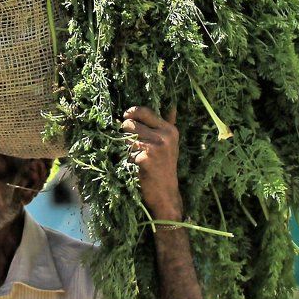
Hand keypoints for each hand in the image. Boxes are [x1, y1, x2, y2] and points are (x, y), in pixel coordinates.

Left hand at [121, 104, 182, 220]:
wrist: (165, 193)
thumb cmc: (164, 166)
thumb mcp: (170, 143)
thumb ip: (169, 123)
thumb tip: (173, 106)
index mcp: (169, 129)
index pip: (144, 111)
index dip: (131, 113)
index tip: (126, 117)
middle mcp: (164, 135)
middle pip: (130, 123)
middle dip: (124, 131)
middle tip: (130, 142)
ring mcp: (155, 147)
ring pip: (126, 138)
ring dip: (126, 146)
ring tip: (136, 155)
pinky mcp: (145, 159)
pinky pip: (126, 152)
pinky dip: (128, 159)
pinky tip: (136, 166)